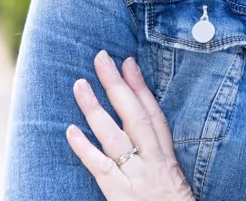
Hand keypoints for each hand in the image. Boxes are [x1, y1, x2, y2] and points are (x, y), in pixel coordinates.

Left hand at [67, 50, 193, 200]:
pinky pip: (101, 168)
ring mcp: (137, 178)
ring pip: (115, 135)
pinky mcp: (121, 196)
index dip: (140, 86)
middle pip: (134, 115)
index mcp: (167, 158)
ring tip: (80, 85)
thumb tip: (142, 136)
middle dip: (117, 84)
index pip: (153, 115)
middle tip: (102, 58)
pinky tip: (71, 131)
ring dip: (95, 108)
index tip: (128, 63)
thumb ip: (159, 158)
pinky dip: (85, 148)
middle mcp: (153, 163)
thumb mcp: (174, 182)